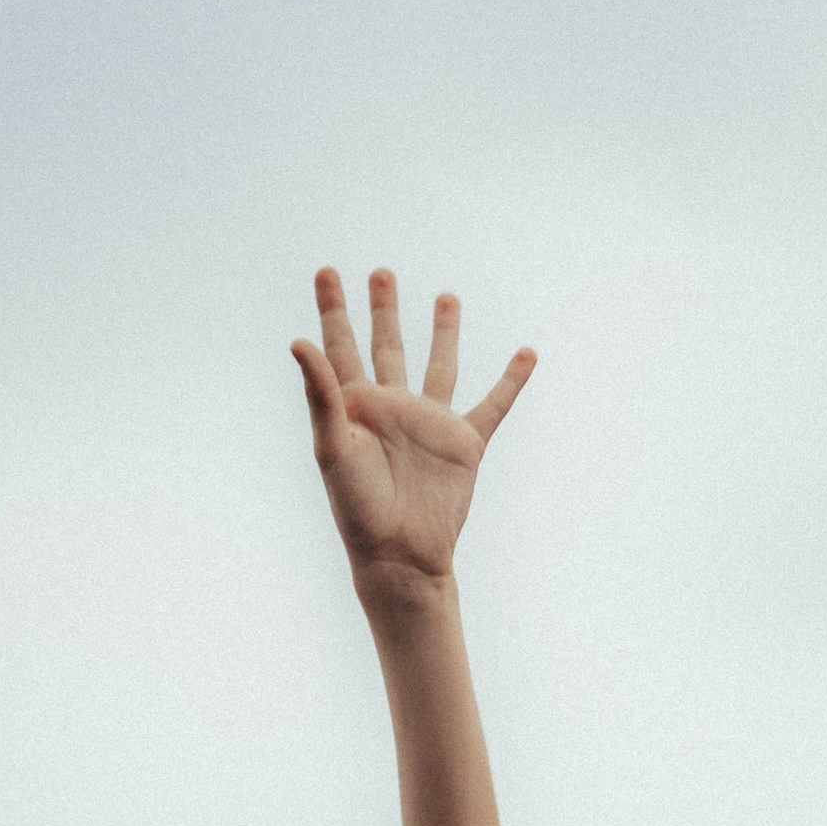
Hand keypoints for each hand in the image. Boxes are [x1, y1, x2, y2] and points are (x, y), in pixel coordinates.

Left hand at [292, 267, 534, 592]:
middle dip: (383, 310)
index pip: (341, 345)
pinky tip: (527, 355)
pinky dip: (511, 381)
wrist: (399, 554)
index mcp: (356, 406)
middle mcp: (393, 408)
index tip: (326, 271)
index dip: (333, 308)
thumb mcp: (333, 447)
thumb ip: (321, 394)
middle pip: (387, 345)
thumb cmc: (358, 508)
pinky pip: (493, 404)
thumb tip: (299, 341)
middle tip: (381, 273)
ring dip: (443, 332)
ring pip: (438, 364)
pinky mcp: (464, 443)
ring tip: (447, 297)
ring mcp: (430, 423)